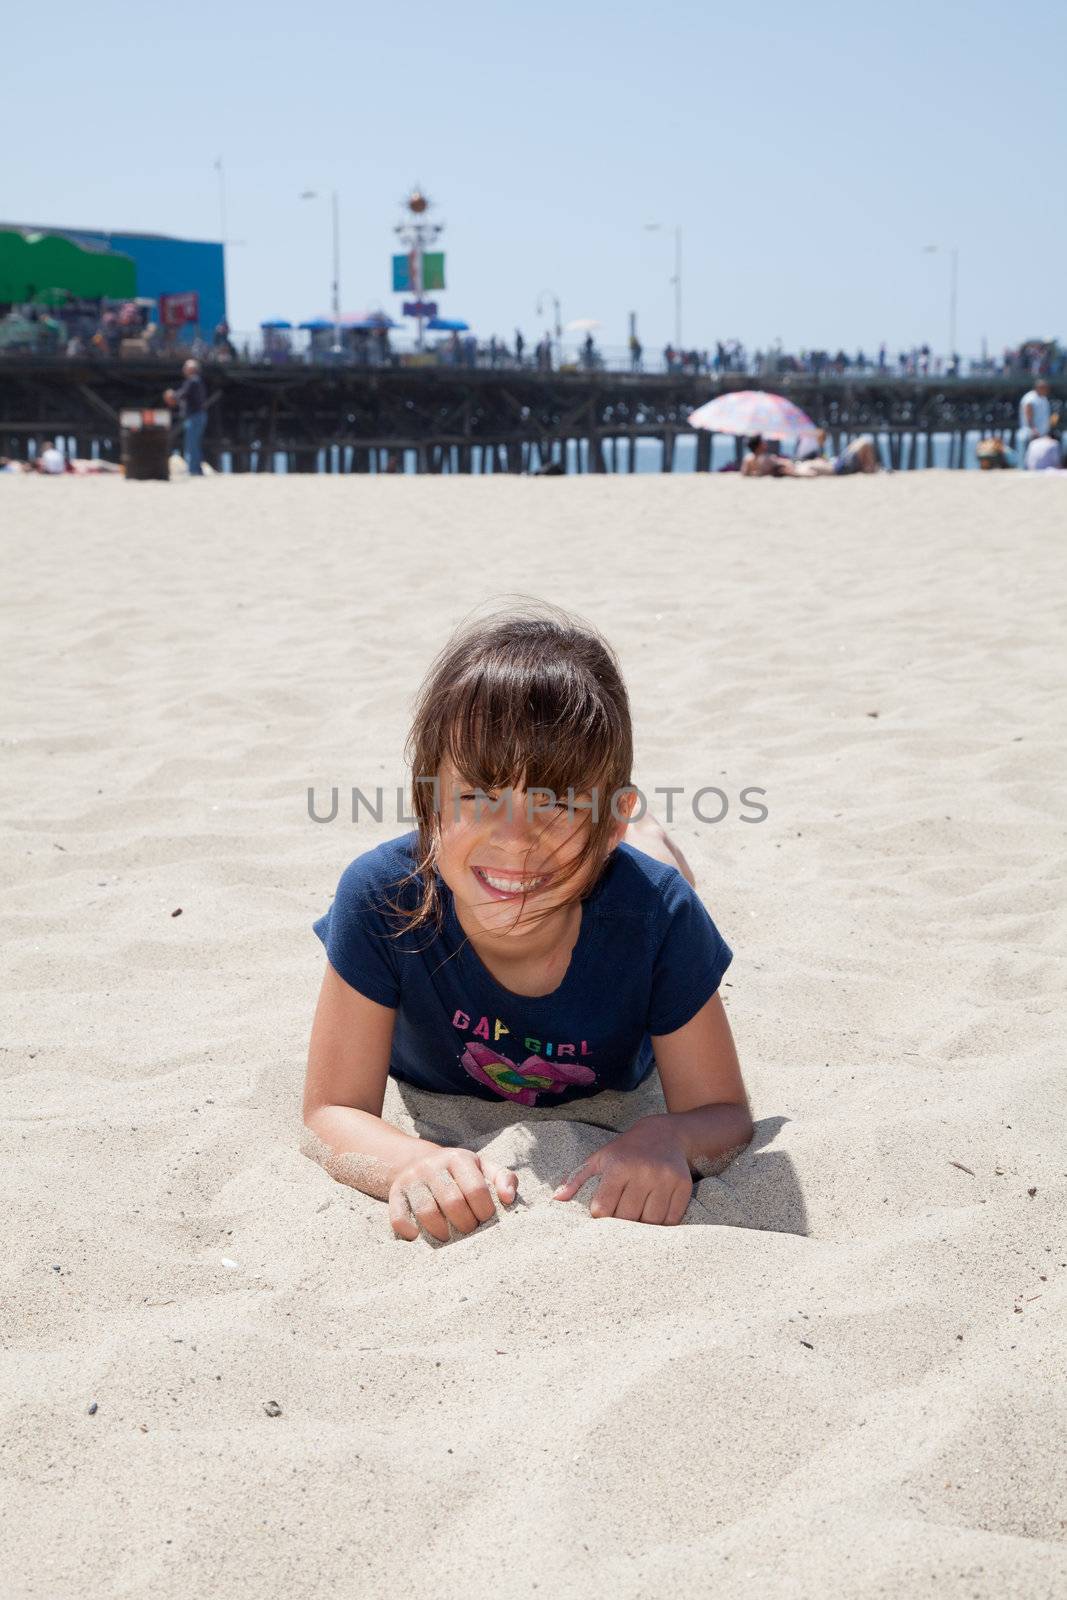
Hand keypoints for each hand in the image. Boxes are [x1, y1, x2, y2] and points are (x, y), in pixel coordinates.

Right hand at [388, 1146, 516, 1242]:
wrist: (418, 1161)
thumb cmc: (460, 1172)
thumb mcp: (483, 1167)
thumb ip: (503, 1178)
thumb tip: (509, 1198)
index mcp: (458, 1158)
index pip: (476, 1189)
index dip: (485, 1211)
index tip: (486, 1220)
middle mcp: (432, 1165)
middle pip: (452, 1202)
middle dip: (466, 1224)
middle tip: (469, 1231)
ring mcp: (412, 1179)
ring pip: (427, 1212)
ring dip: (441, 1232)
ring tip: (449, 1237)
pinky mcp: (395, 1193)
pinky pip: (399, 1217)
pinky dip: (410, 1232)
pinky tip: (420, 1236)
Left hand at [553, 1116, 692, 1224]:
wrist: (665, 1133)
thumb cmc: (626, 1150)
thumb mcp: (600, 1158)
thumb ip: (577, 1178)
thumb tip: (557, 1198)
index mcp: (618, 1166)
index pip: (603, 1208)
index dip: (600, 1217)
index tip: (601, 1215)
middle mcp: (643, 1171)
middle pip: (627, 1217)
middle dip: (621, 1225)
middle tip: (619, 1223)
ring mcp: (665, 1179)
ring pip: (651, 1221)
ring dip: (642, 1227)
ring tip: (636, 1221)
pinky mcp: (683, 1185)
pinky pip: (671, 1218)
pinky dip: (662, 1224)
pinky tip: (654, 1217)